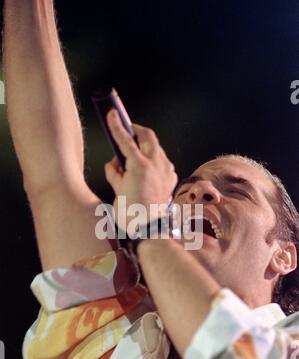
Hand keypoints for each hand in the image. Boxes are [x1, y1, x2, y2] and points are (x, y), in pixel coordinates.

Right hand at [105, 109, 177, 231]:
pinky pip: (162, 162)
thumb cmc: (131, 212)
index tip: (112, 114)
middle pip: (147, 136)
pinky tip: (145, 170)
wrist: (150, 229)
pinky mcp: (171, 178)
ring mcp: (166, 170)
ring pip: (156, 148)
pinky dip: (153, 161)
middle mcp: (156, 164)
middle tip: (126, 131)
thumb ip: (114, 172)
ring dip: (145, 147)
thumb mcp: (117, 190)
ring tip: (134, 156)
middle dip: (136, 131)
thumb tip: (115, 163)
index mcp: (139, 165)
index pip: (125, 139)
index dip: (117, 126)